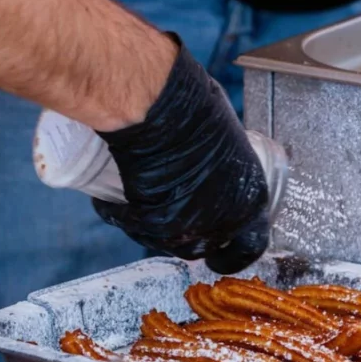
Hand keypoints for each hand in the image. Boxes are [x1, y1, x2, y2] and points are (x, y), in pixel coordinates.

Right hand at [93, 34, 269, 274]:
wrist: (162, 113)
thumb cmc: (197, 113)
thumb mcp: (229, 145)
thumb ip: (227, 172)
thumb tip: (215, 172)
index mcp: (250, 202)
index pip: (250, 246)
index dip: (233, 249)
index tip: (221, 247)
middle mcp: (223, 224)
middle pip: (205, 247)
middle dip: (190, 235)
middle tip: (173, 216)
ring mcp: (188, 229)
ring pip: (168, 243)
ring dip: (155, 230)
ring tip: (139, 205)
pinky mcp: (153, 226)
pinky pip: (134, 227)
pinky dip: (121, 216)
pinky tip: (110, 202)